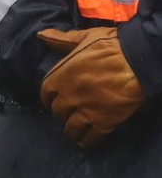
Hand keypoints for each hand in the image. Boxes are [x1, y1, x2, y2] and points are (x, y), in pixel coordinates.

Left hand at [38, 26, 146, 147]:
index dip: (48, 97)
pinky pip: (92, 136)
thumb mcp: (82, 38)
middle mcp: (69, 96)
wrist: (137, 60)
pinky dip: (87, 141)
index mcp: (61, 75)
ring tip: (73, 132)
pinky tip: (85, 142)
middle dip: (60, 113)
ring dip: (71, 130)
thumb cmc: (110, 46)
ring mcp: (87, 110)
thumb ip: (61, 40)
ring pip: (72, 127)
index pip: (46, 92)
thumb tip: (41, 35)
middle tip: (66, 115)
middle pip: (58, 111)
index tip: (51, 100)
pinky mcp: (105, 121)